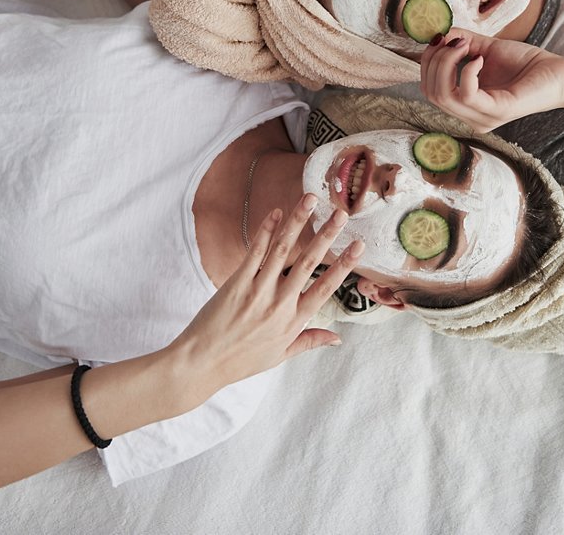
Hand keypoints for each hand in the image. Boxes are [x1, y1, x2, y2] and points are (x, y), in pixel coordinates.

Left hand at [169, 197, 361, 392]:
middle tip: (341, 214)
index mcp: (294, 320)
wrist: (203, 362)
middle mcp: (280, 303)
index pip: (326, 288)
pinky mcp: (237, 283)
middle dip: (327, 236)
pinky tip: (276, 212)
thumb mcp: (281, 355)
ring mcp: (258, 291)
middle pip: (308, 263)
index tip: (359, 246)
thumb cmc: (242, 360)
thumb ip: (310, 341)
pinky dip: (266, 230)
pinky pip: (254, 252)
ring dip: (298, 222)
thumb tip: (338, 338)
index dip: (344, 265)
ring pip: (283, 250)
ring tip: (311, 200)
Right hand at [420, 29, 563, 131]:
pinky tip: (480, 58)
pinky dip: (467, 70)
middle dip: (434, 60)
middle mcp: (471, 117)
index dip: (428, 62)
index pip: (429, 89)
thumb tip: (437, 34)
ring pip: (443, 94)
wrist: (558, 72)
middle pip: (430, 92)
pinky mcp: (497, 112)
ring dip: (447, 62)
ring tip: (465, 45)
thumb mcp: (484, 48)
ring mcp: (483, 118)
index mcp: (465, 106)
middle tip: (453, 41)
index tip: (442, 39)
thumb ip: (460, 42)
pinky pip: (465, 94)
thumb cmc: (525, 63)